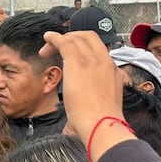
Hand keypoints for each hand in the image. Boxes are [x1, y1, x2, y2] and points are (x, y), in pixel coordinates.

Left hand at [40, 30, 134, 161]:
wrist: (102, 124)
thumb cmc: (101, 121)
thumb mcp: (106, 102)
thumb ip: (98, 94)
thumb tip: (84, 101)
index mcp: (113, 71)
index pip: (98, 51)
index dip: (83, 48)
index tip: (72, 55)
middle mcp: (105, 61)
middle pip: (89, 37)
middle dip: (72, 37)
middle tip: (59, 47)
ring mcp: (92, 60)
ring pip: (76, 38)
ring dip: (60, 40)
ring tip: (48, 47)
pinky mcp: (78, 62)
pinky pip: (65, 41)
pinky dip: (54, 38)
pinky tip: (47, 38)